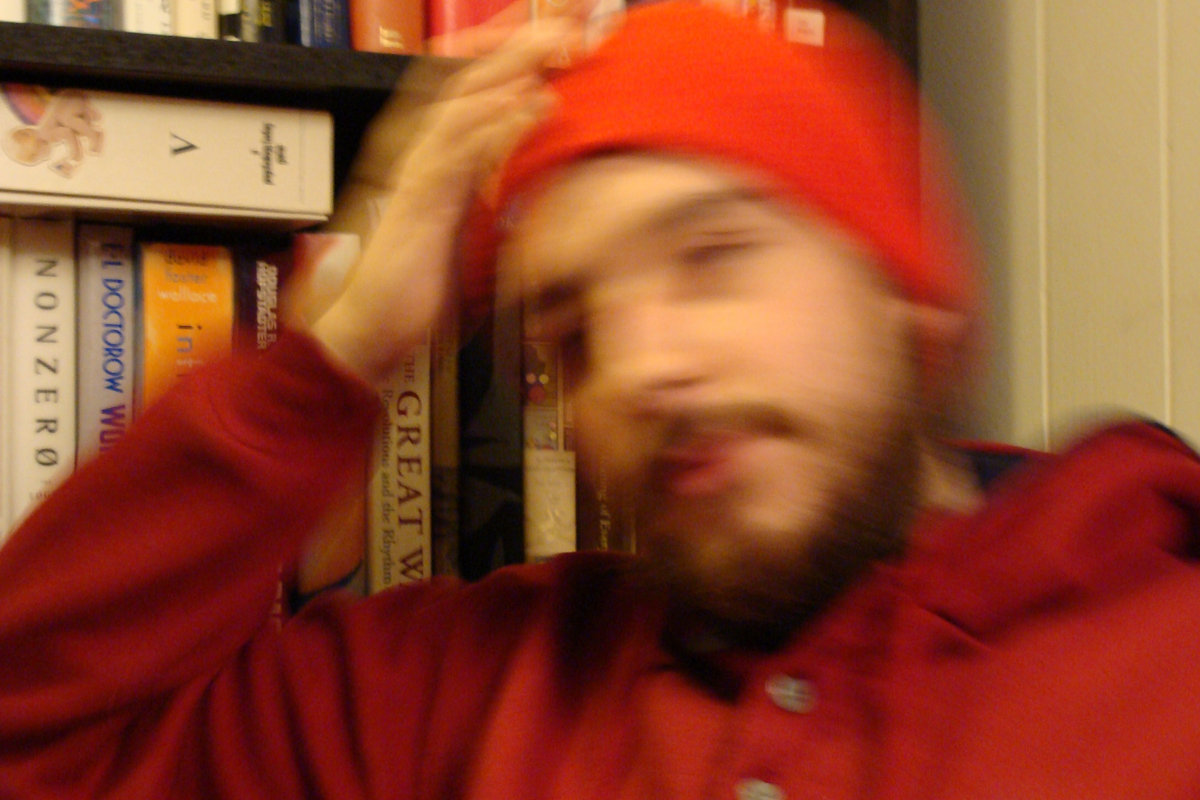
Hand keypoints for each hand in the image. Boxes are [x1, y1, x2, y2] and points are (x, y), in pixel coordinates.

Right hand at [310, 18, 580, 386]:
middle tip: (568, 14)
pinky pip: (459, 152)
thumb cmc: (409, 288)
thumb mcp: (458, 226)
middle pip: (471, 77)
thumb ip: (483, 190)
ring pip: (465, 101)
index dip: (513, 53)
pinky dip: (496, 124)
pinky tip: (530, 103)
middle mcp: (420, 152)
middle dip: (520, 41)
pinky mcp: (417, 201)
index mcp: (433, 157)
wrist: (363, 333)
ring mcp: (416, 173)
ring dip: (513, 67)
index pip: (475, 87)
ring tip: (556, 41)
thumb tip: (516, 170)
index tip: (559, 31)